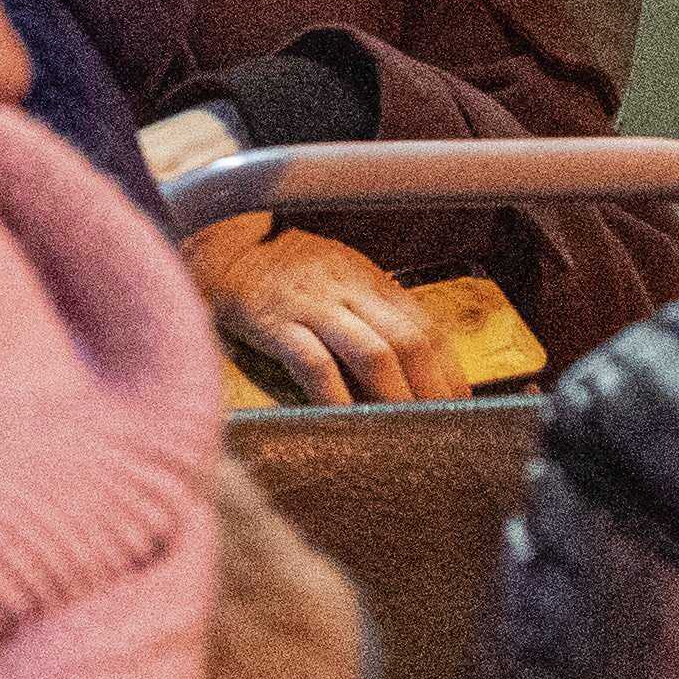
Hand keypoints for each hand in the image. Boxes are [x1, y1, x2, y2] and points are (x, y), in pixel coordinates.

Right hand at [196, 217, 439, 406]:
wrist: (220, 249)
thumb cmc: (283, 273)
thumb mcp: (338, 277)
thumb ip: (372, 312)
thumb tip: (410, 364)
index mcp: (369, 280)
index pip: (427, 327)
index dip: (448, 371)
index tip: (458, 406)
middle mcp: (348, 289)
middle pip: (408, 341)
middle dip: (430, 389)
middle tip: (438, 427)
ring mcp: (312, 306)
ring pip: (372, 353)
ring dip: (393, 397)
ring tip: (401, 430)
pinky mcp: (275, 323)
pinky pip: (314, 364)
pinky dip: (335, 397)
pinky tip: (344, 421)